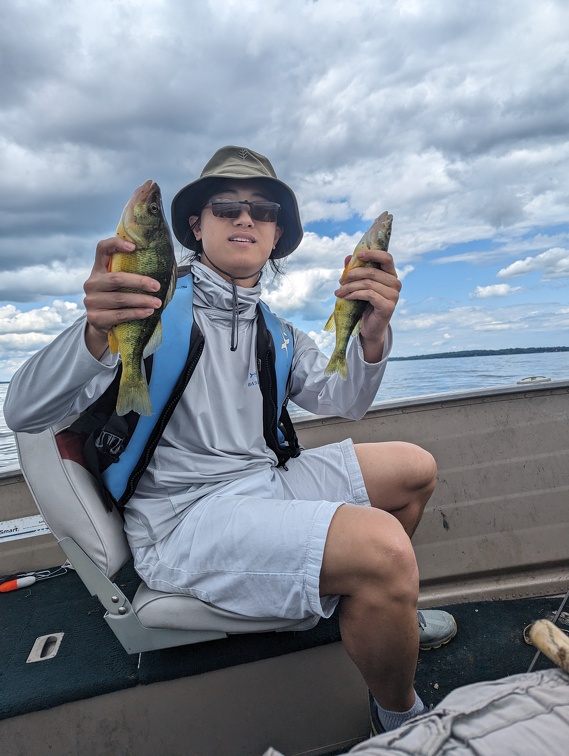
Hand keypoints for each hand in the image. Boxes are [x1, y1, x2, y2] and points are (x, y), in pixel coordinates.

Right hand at [83, 237, 161, 358]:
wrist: (101, 324)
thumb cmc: (116, 300)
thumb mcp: (118, 285)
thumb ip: (129, 274)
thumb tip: (160, 269)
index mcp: (98, 270)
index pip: (102, 249)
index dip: (116, 244)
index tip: (134, 247)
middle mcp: (92, 283)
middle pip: (116, 278)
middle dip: (140, 282)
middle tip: (157, 286)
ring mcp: (91, 301)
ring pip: (120, 299)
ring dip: (142, 301)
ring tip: (157, 303)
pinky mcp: (95, 318)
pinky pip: (120, 314)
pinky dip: (136, 313)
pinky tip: (148, 312)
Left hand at [335, 248, 400, 361]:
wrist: (369, 327)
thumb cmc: (365, 304)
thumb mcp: (358, 285)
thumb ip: (355, 271)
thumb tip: (348, 257)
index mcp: (390, 275)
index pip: (387, 258)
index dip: (373, 254)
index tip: (358, 256)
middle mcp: (395, 283)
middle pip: (372, 272)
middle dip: (352, 275)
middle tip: (341, 281)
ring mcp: (394, 295)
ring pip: (368, 284)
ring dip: (350, 287)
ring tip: (339, 292)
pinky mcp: (388, 306)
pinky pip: (369, 294)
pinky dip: (354, 294)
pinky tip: (346, 297)